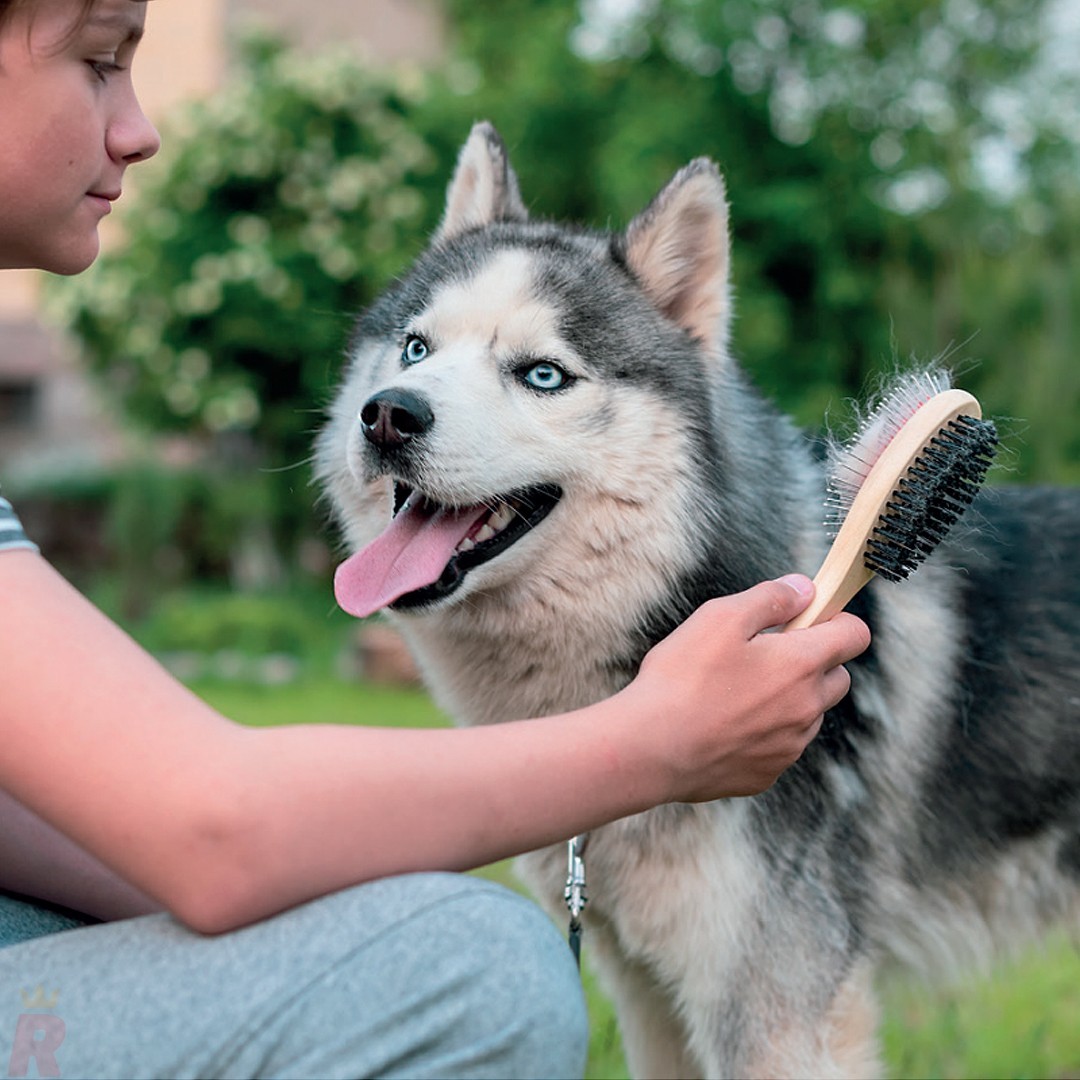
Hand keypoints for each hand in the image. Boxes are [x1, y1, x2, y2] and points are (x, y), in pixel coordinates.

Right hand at [620, 575, 870, 802]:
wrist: (651, 749)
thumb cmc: (682, 679)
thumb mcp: (720, 617)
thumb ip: (770, 598)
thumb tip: (804, 589)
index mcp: (801, 664)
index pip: (855, 635)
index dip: (835, 620)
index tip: (804, 619)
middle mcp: (807, 708)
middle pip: (838, 677)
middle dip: (814, 662)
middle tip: (764, 655)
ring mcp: (789, 746)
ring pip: (809, 714)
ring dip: (789, 700)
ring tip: (735, 692)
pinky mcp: (767, 773)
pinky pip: (780, 746)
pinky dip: (764, 733)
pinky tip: (723, 725)